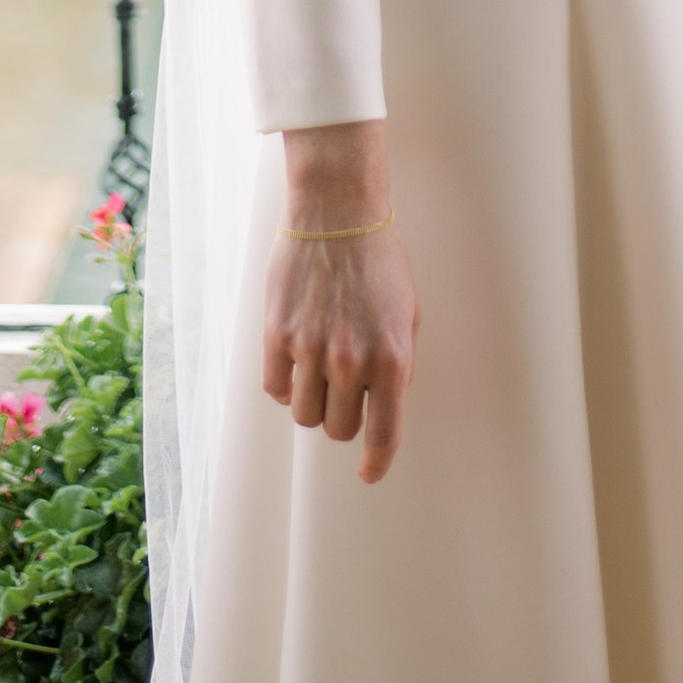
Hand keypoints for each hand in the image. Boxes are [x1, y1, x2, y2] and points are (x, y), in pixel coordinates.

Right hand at [262, 122, 418, 482]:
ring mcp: (311, 349)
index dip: (376, 462)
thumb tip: (382, 406)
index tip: (369, 472)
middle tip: (344, 390)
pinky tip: (294, 360)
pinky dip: (284, 384)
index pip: (383, 434)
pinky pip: (275, 388)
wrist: (338, 210)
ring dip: (312, 400)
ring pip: (304, 414)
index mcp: (391, 358)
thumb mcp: (407, 313)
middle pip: (339, 428)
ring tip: (318, 369)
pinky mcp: (277, 334)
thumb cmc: (379, 259)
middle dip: (343, 416)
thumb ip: (396, 364)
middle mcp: (351, 360)